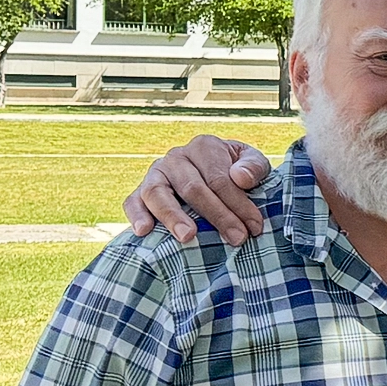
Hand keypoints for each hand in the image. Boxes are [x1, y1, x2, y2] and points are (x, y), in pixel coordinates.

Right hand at [125, 136, 274, 244]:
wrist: (218, 174)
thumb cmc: (238, 173)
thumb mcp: (254, 164)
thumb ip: (253, 167)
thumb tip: (240, 177)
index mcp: (204, 147)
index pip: (219, 178)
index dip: (238, 204)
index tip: (254, 227)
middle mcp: (176, 157)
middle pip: (192, 188)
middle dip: (217, 215)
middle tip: (236, 238)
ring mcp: (155, 174)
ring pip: (157, 192)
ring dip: (172, 216)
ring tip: (188, 236)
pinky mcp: (140, 192)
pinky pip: (132, 201)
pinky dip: (136, 215)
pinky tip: (143, 231)